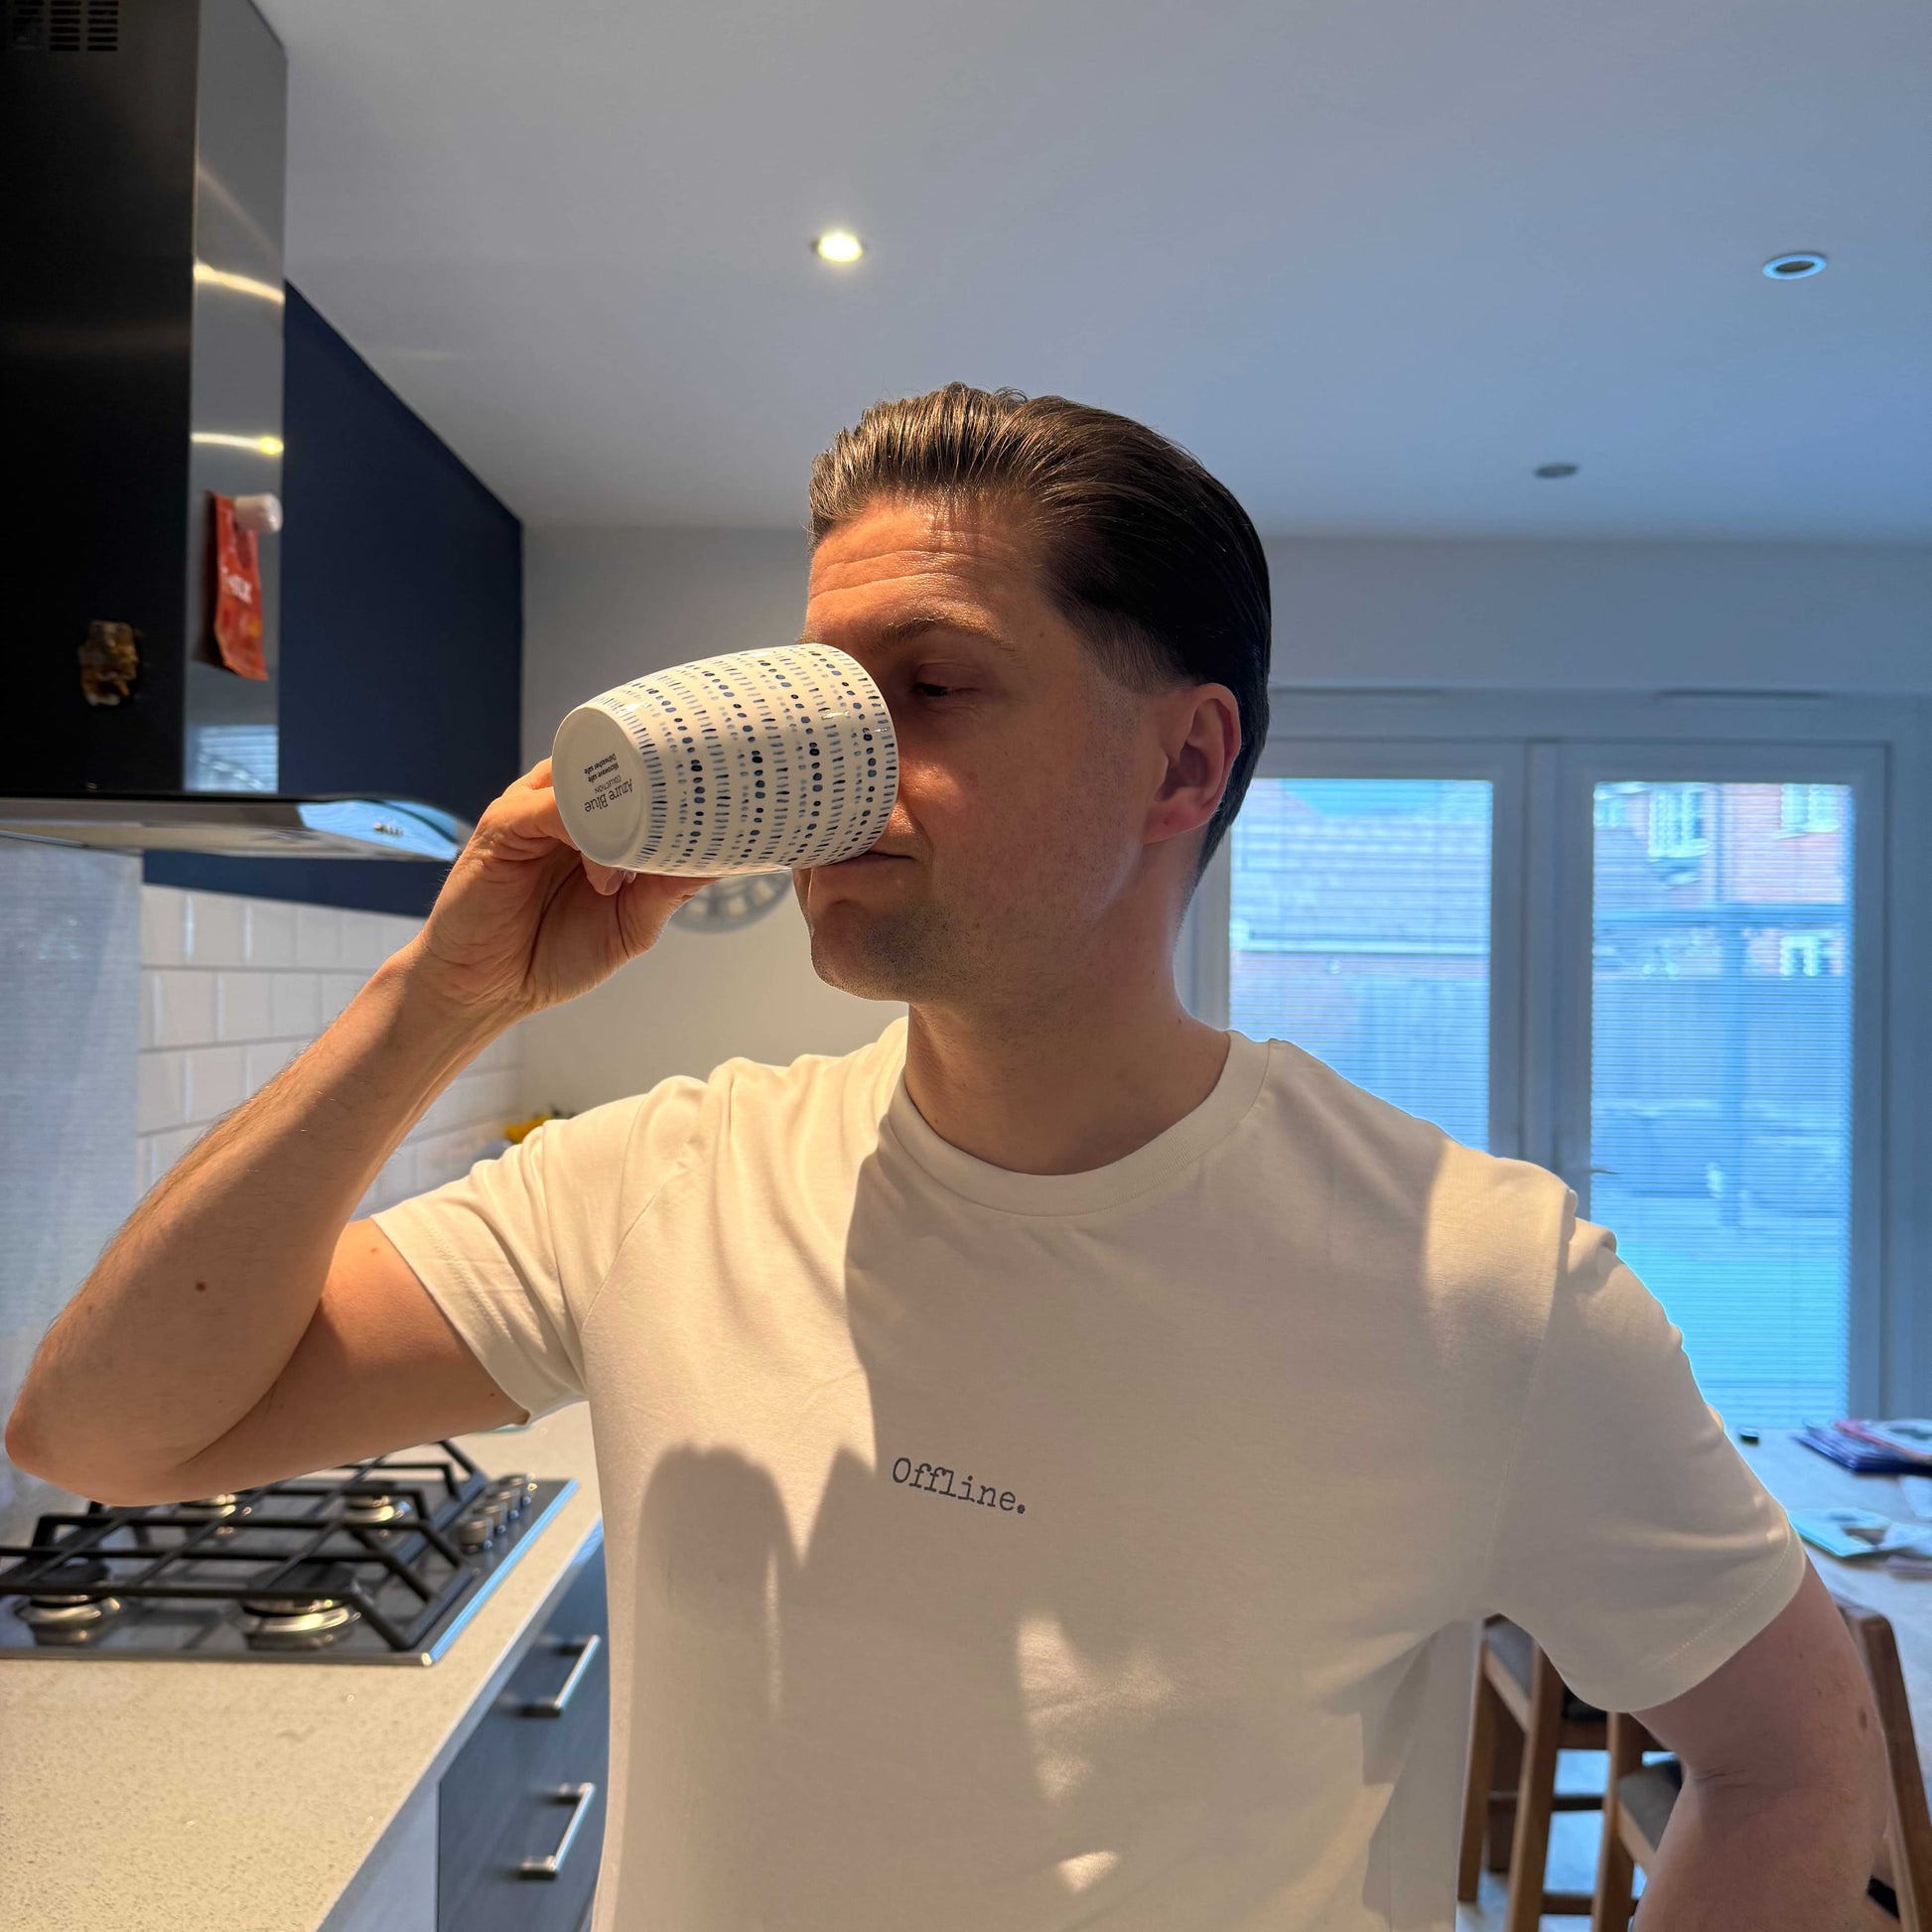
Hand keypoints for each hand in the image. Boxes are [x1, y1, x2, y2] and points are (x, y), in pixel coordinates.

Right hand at [395, 760, 717, 1026]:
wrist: (485, 989)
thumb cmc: (552, 952)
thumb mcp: (632, 923)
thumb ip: (670, 886)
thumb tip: (725, 857)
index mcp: (602, 822)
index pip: (647, 778)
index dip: (688, 779)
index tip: (736, 789)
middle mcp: (570, 807)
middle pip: (622, 765)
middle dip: (668, 778)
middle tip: (716, 795)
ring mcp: (536, 809)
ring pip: (591, 779)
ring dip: (630, 807)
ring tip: (660, 840)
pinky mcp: (503, 825)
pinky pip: (549, 806)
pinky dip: (584, 827)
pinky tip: (604, 867)